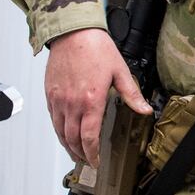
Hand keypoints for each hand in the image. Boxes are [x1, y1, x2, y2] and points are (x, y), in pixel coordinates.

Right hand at [44, 27, 151, 166]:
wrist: (73, 33)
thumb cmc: (95, 48)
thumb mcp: (120, 71)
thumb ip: (132, 95)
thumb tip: (145, 110)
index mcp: (91, 100)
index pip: (89, 136)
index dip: (92, 153)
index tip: (96, 161)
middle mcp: (72, 103)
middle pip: (73, 138)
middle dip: (80, 154)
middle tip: (87, 161)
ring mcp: (58, 99)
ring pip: (60, 131)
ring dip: (67, 146)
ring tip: (76, 153)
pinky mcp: (50, 94)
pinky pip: (52, 119)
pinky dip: (58, 131)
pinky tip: (64, 134)